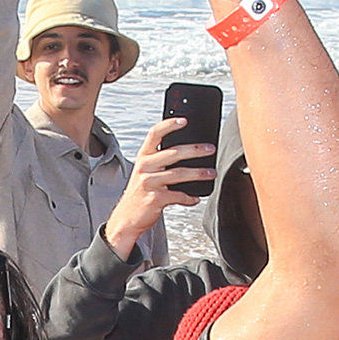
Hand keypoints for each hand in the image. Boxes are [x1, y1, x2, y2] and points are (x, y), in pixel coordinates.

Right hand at [107, 118, 207, 251]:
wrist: (127, 218)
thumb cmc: (141, 193)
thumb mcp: (146, 172)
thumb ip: (161, 161)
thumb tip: (189, 152)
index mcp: (143, 157)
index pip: (155, 134)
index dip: (169, 125)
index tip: (184, 120)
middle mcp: (145, 167)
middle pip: (173, 152)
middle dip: (195, 150)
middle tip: (210, 148)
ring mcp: (149, 183)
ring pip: (179, 174)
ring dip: (199, 173)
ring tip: (211, 173)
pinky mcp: (155, 199)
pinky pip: (178, 195)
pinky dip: (189, 197)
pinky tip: (195, 198)